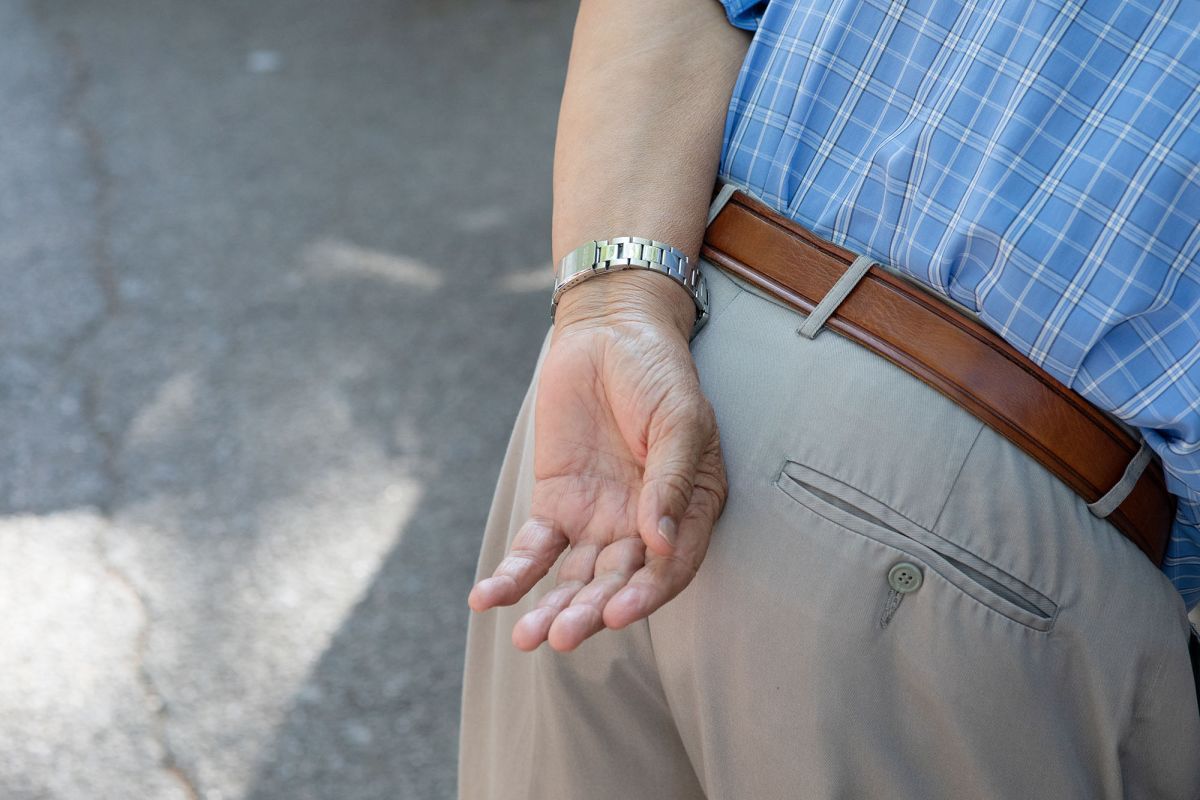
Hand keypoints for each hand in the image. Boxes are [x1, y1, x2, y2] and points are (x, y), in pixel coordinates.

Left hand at [468, 270, 727, 650]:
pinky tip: (487, 599)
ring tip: (526, 637)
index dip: (647, 595)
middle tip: (561, 637)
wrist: (608, 333)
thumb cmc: (658, 373)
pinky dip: (512, 576)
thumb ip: (670, 479)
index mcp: (687, 509)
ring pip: (574, 578)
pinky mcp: (556, 506)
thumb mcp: (679, 419)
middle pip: (617, 583)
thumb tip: (660, 542)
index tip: (618, 613)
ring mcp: (598, 520)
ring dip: (551, 608)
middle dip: (590, 613)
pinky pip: (534, 551)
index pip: (671, 568)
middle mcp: (644, 527)